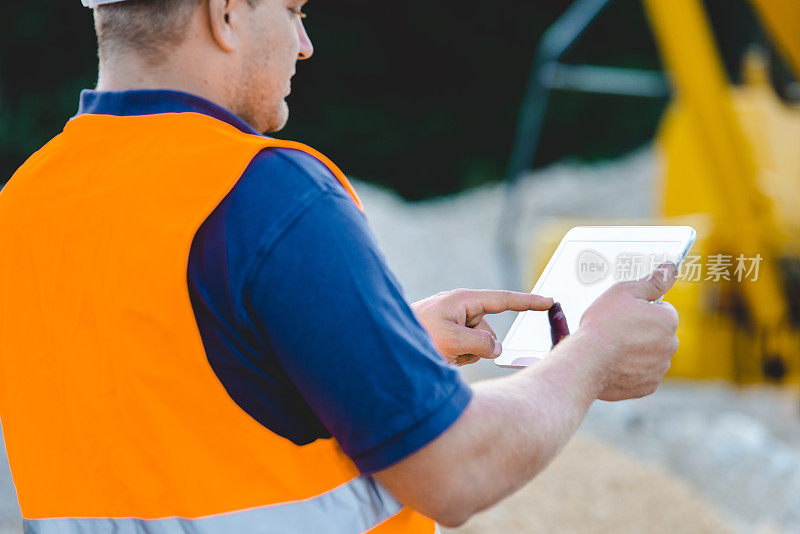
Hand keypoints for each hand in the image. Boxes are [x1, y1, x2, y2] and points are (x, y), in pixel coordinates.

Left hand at [411, 289, 553, 365]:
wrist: (384, 348)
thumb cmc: (414, 336)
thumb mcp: (452, 340)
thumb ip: (481, 343)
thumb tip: (495, 348)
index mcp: (463, 300)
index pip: (504, 299)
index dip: (528, 301)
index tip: (549, 300)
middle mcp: (460, 309)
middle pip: (489, 333)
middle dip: (477, 347)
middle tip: (450, 351)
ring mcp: (452, 323)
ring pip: (478, 347)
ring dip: (464, 355)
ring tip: (439, 354)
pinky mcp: (447, 337)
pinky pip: (465, 352)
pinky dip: (456, 358)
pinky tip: (437, 357)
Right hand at [577, 263, 679, 400]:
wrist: (587, 361)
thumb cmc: (603, 323)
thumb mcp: (624, 292)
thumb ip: (651, 282)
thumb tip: (671, 268)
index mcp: (667, 320)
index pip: (662, 310)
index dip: (642, 310)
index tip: (625, 314)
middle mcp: (670, 345)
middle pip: (658, 334)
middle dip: (642, 331)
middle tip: (616, 330)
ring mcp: (660, 368)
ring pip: (651, 355)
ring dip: (637, 351)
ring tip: (612, 349)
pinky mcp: (648, 386)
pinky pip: (643, 374)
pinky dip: (631, 370)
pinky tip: (614, 364)